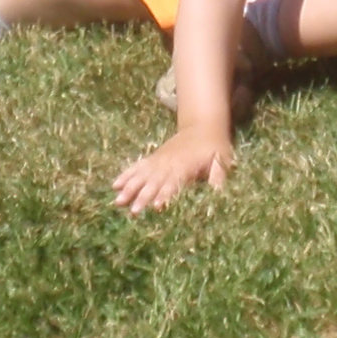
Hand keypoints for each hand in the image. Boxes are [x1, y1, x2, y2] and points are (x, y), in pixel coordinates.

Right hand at [113, 118, 233, 213]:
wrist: (203, 126)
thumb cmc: (215, 147)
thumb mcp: (222, 161)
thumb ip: (218, 177)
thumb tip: (218, 194)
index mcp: (186, 167)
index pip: (174, 183)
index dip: (165, 195)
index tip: (156, 207)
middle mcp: (169, 164)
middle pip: (154, 182)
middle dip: (143, 196)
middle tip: (133, 211)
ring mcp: (159, 161)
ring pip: (142, 175)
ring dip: (129, 188)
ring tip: (118, 201)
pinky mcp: (154, 158)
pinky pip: (137, 167)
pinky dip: (126, 175)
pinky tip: (115, 184)